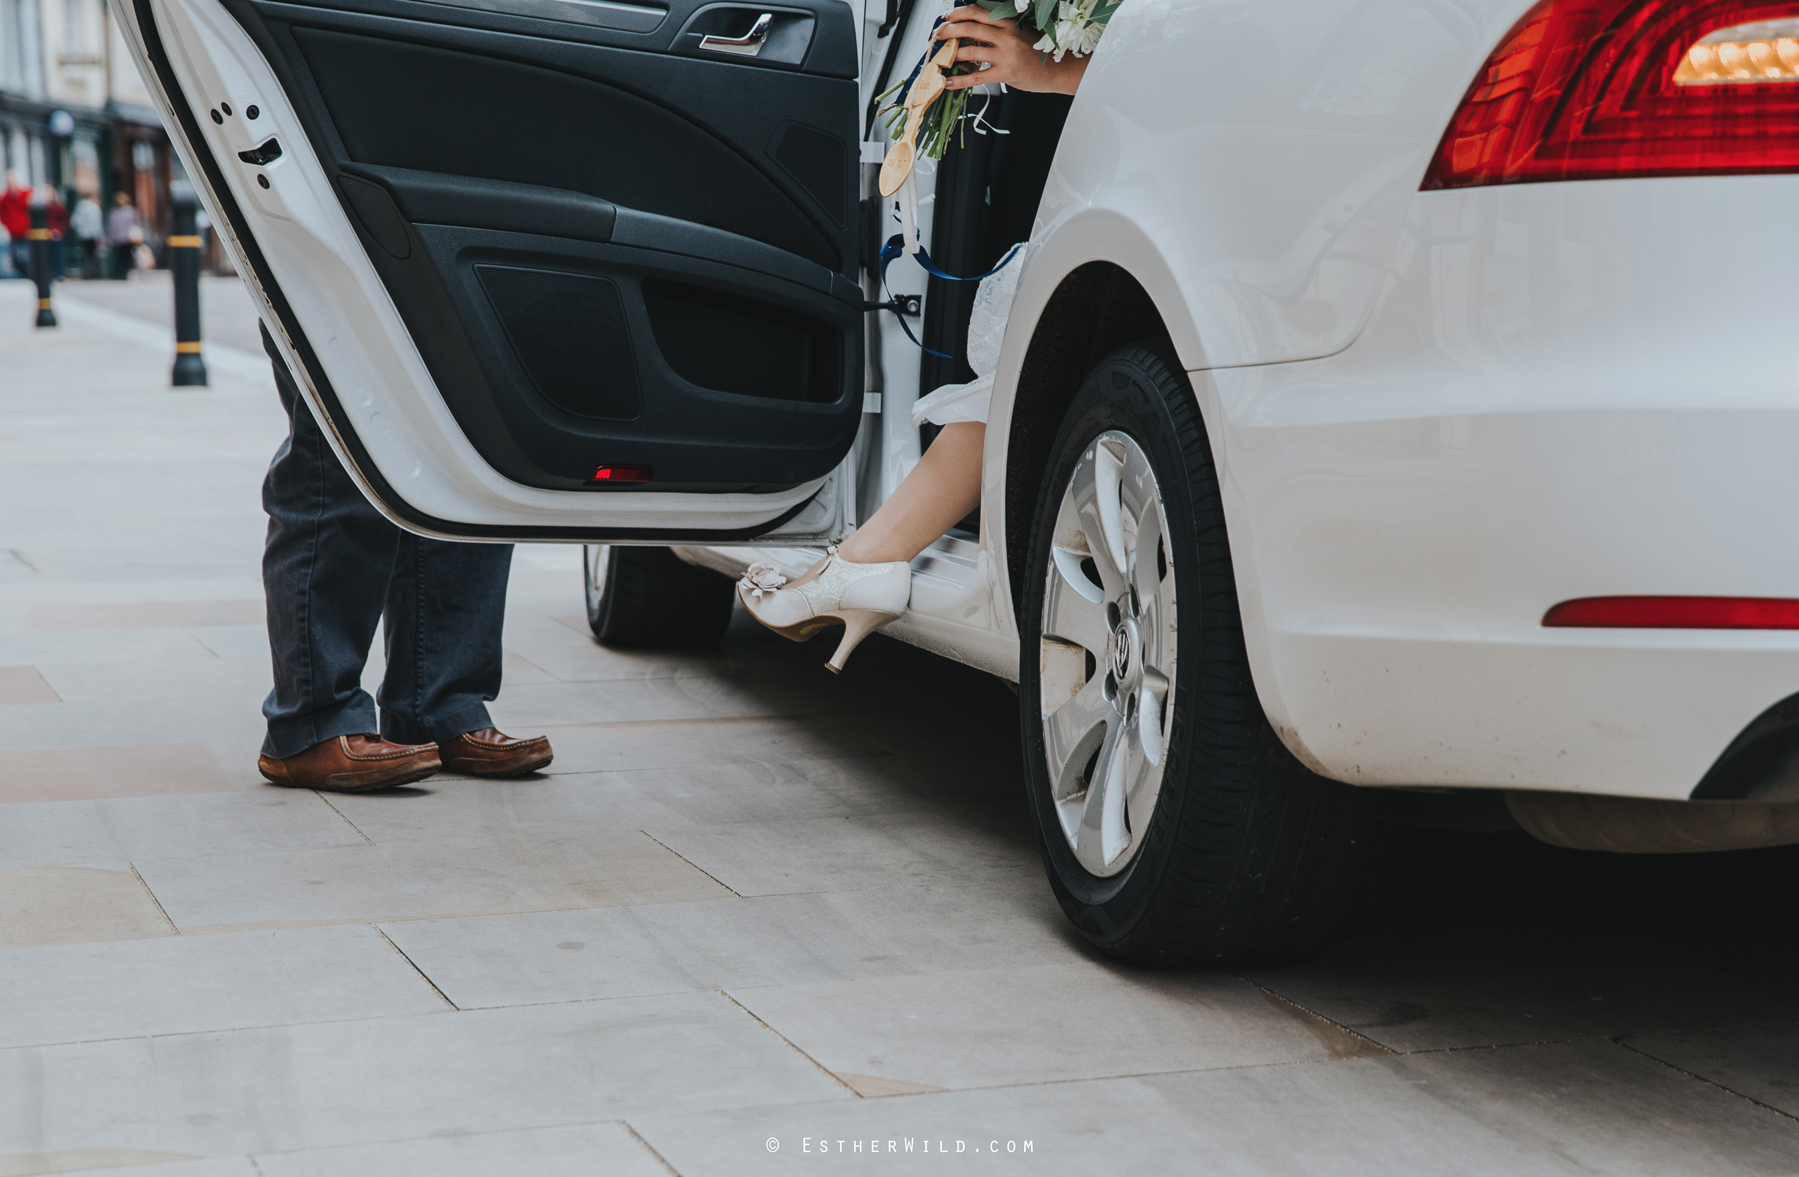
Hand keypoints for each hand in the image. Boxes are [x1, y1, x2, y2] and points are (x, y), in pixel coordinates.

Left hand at [935, 6, 1090, 95]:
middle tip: (938, 36)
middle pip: (970, 28)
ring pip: (971, 51)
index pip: (978, 12)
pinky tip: (948, 82)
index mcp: (1008, 23)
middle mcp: (1006, 36)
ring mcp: (1005, 55)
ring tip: (940, 58)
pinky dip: (959, 80)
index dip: (959, 13)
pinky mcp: (1005, 73)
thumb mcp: (1019, 34)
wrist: (1058, 70)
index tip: (947, 18)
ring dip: (951, 54)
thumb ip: (999, 31)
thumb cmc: (1038, 53)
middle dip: (950, 31)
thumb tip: (973, 32)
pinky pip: (976, 77)